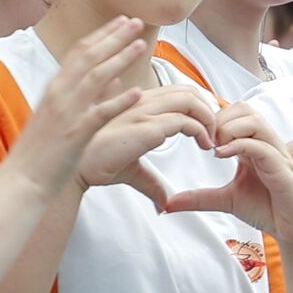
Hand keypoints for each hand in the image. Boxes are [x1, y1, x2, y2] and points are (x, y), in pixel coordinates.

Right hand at [10, 17, 148, 194]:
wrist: (21, 181)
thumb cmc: (41, 153)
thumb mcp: (58, 116)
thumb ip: (83, 95)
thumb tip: (113, 79)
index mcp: (54, 89)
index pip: (79, 52)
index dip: (102, 34)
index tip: (121, 21)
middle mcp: (58, 95)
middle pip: (89, 57)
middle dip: (114, 37)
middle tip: (135, 21)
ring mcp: (66, 114)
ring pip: (95, 78)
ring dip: (120, 58)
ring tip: (141, 45)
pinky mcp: (75, 136)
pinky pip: (99, 114)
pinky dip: (118, 102)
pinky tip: (136, 92)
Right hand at [76, 85, 217, 210]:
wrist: (77, 167)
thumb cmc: (96, 163)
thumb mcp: (132, 171)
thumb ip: (151, 181)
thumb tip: (163, 203)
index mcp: (135, 103)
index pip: (176, 90)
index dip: (197, 104)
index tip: (207, 127)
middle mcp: (141, 102)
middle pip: (187, 89)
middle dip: (207, 106)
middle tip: (215, 132)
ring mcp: (143, 112)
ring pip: (189, 99)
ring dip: (208, 117)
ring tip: (213, 139)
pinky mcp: (146, 128)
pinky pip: (185, 120)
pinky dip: (202, 131)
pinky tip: (205, 146)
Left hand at [165, 103, 292, 244]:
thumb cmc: (267, 209)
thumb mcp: (226, 200)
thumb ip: (199, 198)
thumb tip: (168, 204)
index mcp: (253, 144)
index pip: (234, 113)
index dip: (211, 119)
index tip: (195, 138)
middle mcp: (266, 144)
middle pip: (244, 108)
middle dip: (219, 119)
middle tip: (203, 141)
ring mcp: (276, 154)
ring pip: (255, 121)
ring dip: (229, 129)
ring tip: (213, 147)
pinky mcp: (284, 170)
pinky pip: (263, 147)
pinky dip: (240, 146)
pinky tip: (221, 155)